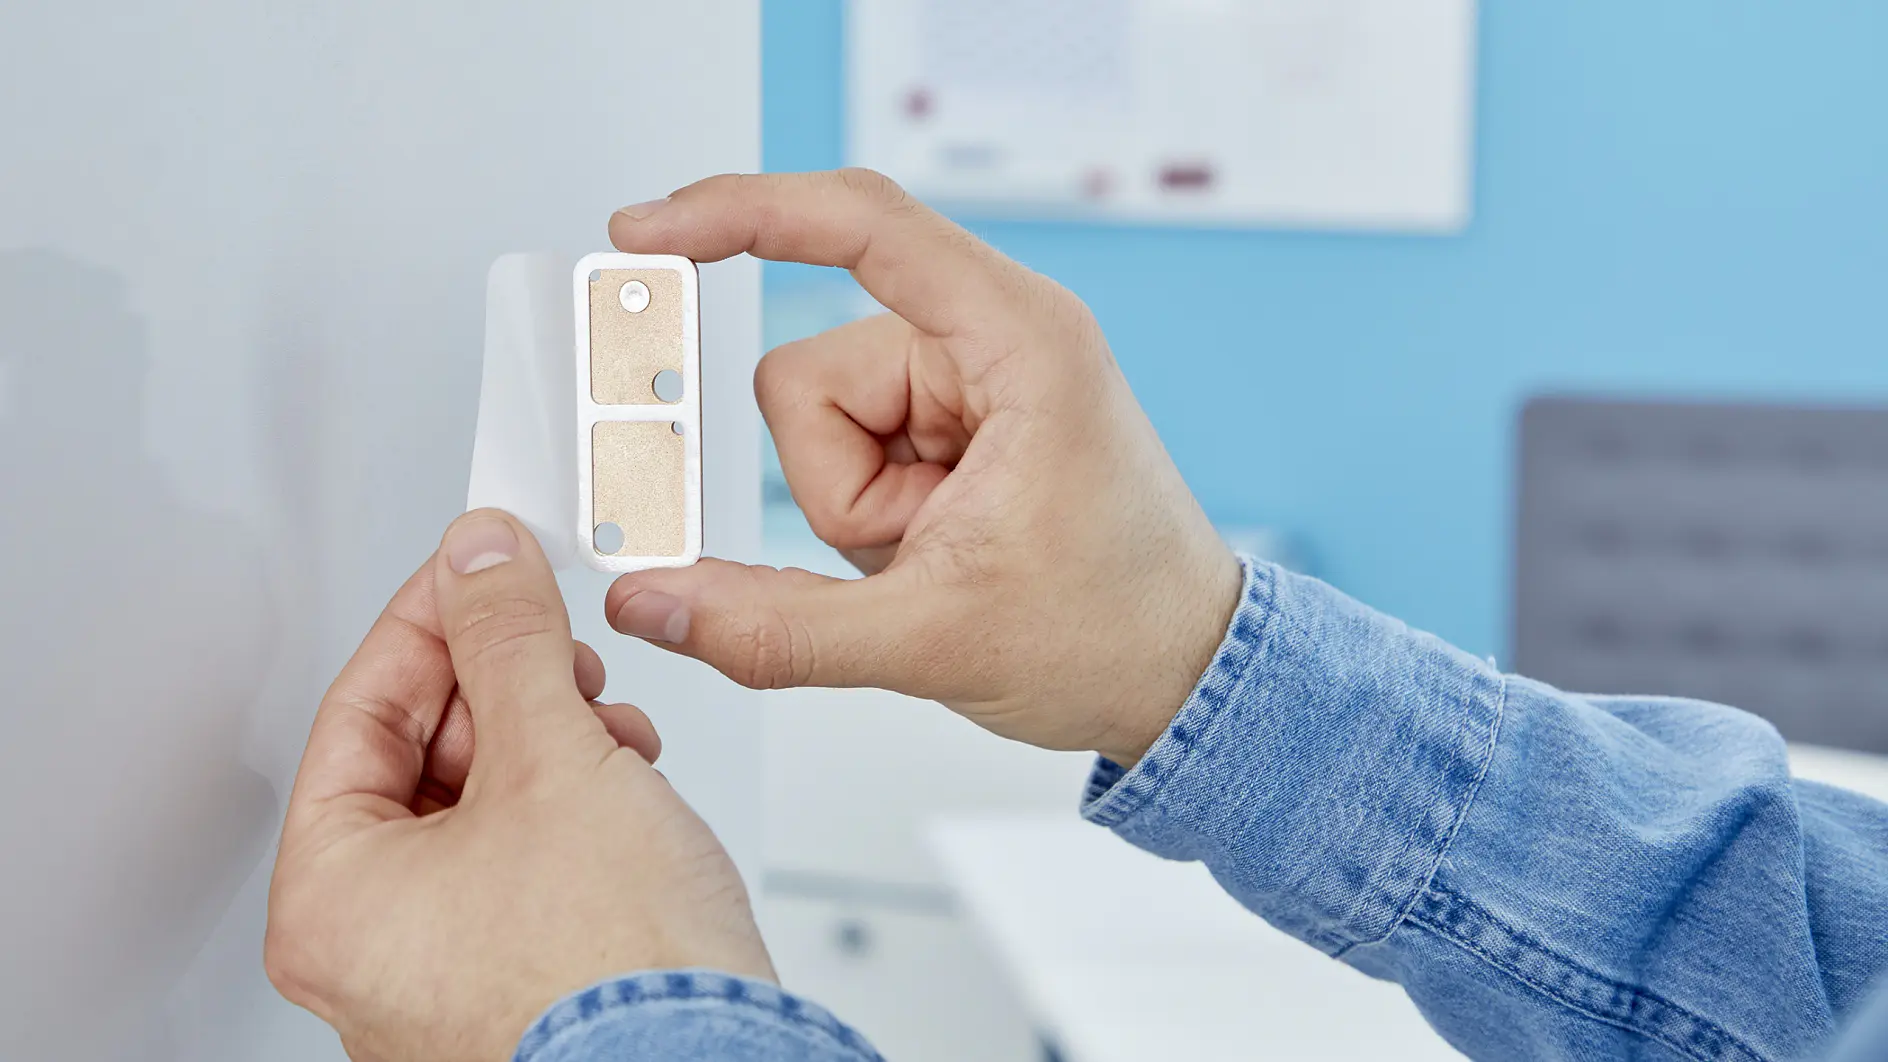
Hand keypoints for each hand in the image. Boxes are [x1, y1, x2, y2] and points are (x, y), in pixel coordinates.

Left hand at [266, 510, 772, 1061]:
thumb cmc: (611, 975)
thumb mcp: (554, 756)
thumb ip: (506, 639)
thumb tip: (480, 560)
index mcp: (330, 898)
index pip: (360, 708)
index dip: (432, 619)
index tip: (483, 567)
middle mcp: (367, 949)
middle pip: (418, 757)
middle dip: (502, 685)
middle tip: (554, 642)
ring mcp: (437, 971)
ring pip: (476, 806)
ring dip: (547, 740)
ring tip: (606, 725)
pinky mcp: (512, 978)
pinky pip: (516, 860)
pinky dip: (567, 806)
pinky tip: (621, 784)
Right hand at [605, 170, 1241, 765]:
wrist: (1182, 675)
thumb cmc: (1113, 632)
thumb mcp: (929, 642)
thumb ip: (773, 627)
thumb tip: (649, 600)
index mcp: (1019, 339)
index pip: (861, 225)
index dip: (740, 212)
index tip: (647, 230)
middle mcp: (991, 337)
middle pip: (811, 374)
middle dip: (836, 484)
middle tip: (913, 548)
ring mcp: (966, 382)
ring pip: (816, 423)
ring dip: (853, 507)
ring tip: (939, 553)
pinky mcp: (949, 423)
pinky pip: (844, 454)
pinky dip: (865, 514)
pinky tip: (935, 547)